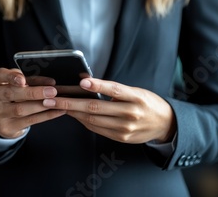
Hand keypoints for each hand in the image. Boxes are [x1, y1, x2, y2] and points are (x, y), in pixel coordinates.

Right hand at [0, 68, 65, 138]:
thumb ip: (29, 79)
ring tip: (56, 101)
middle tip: (51, 91)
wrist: (3, 115)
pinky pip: (29, 121)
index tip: (23, 79)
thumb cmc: (12, 92)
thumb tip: (49, 82)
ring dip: (41, 105)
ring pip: (20, 109)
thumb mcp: (17, 82)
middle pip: (11, 94)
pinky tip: (57, 111)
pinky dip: (45, 115)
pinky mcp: (6, 127)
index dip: (11, 77)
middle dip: (33, 93)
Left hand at [43, 78, 175, 143]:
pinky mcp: (121, 137)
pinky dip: (83, 120)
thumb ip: (113, 89)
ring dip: (72, 112)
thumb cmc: (146, 102)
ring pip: (93, 119)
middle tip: (52, 98)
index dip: (97, 85)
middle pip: (96, 107)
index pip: (114, 89)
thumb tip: (86, 81)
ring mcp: (125, 128)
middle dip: (70, 102)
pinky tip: (73, 114)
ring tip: (56, 105)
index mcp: (136, 97)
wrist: (165, 124)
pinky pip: (96, 128)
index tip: (81, 81)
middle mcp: (131, 113)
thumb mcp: (135, 91)